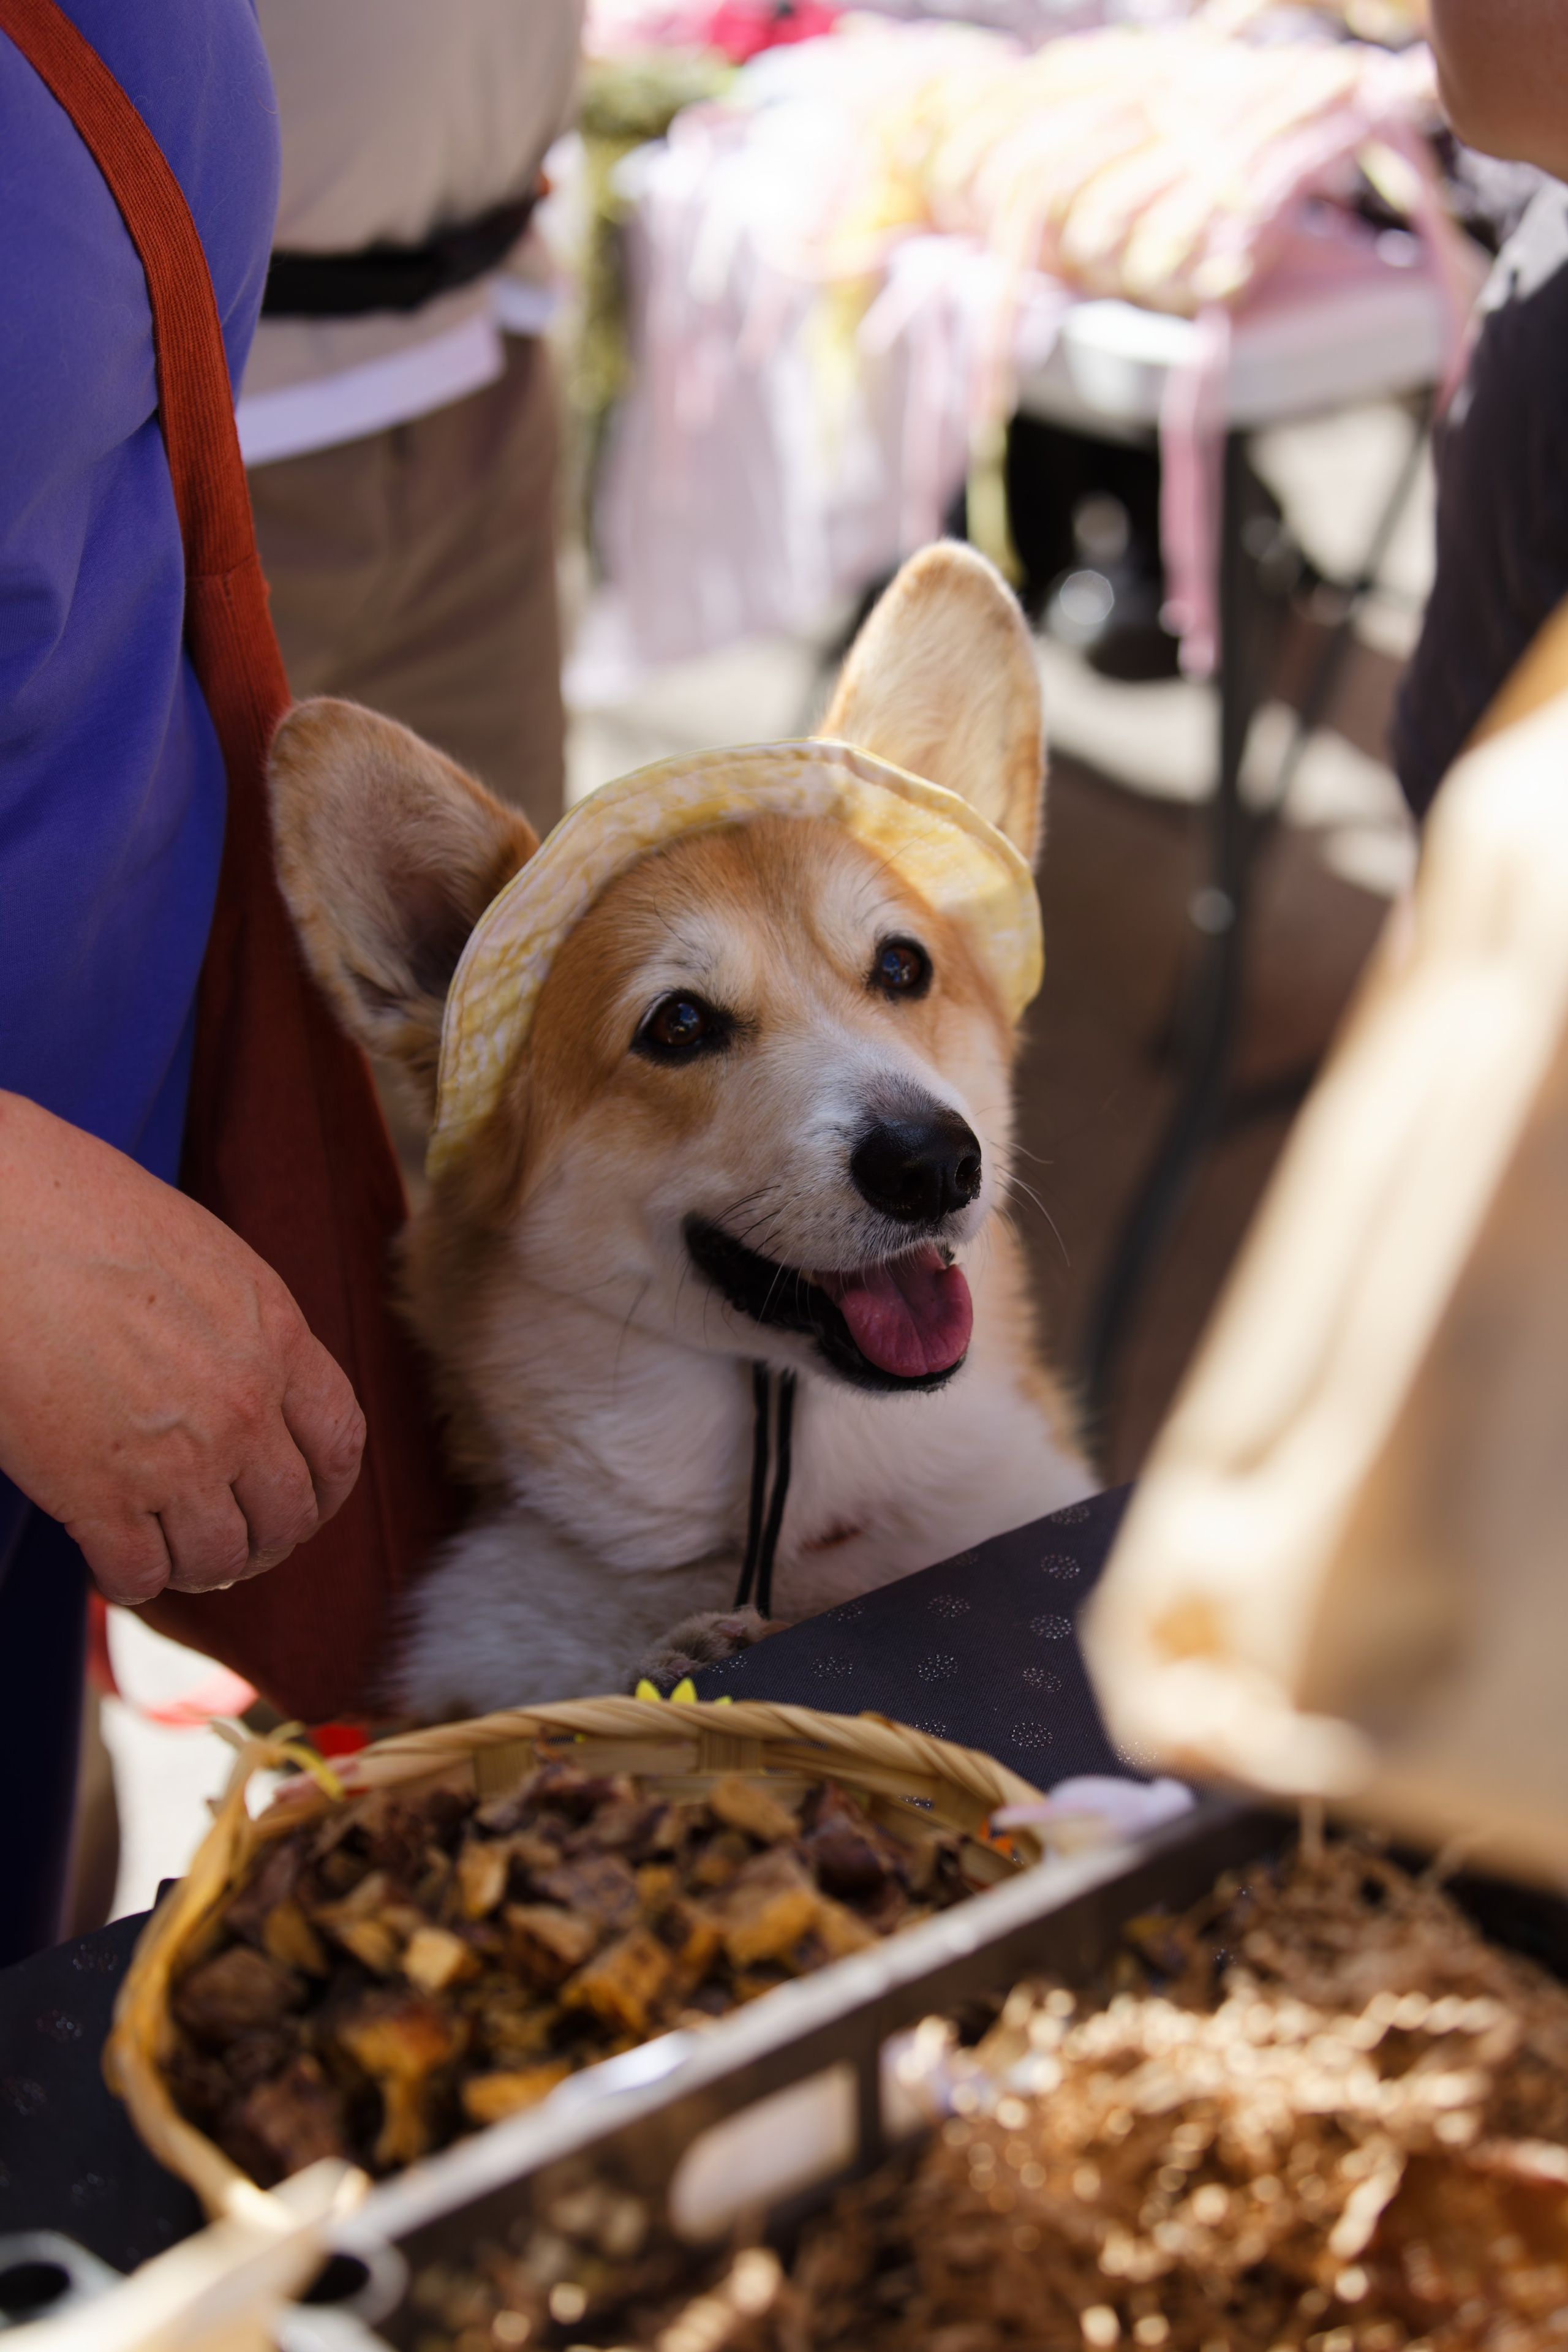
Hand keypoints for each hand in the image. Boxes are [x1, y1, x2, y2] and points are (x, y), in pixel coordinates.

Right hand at [0, 1091, 364, 1604]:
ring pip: (220, 1559)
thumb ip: (250, 1332)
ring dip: (201, 1566)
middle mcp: (242, 1410)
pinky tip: (116, 1559)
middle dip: (266, 1540)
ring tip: (175, 1552)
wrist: (4, 1223)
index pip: (340, 1444)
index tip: (304, 1500)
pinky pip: (140, 1574)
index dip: (326, 1488)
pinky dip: (132, 1578)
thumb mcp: (211, 1263)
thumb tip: (263, 1381)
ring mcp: (175, 1459)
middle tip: (234, 1539)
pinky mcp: (97, 1495)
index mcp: (279, 1342)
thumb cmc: (89, 1218)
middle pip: (288, 1516)